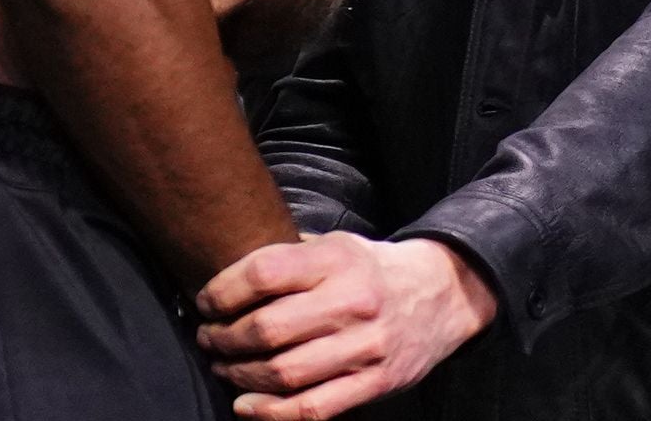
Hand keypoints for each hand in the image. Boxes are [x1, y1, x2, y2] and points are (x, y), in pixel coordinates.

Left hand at [197, 232, 497, 419]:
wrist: (444, 293)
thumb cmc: (373, 271)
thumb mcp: (339, 245)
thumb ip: (291, 258)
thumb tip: (226, 280)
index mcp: (339, 259)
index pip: (263, 274)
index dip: (221, 292)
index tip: (207, 302)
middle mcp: (353, 301)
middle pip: (266, 328)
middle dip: (223, 339)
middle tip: (209, 339)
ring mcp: (366, 345)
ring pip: (282, 373)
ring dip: (239, 375)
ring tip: (225, 367)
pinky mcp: (375, 381)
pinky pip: (311, 408)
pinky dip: (269, 412)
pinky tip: (247, 403)